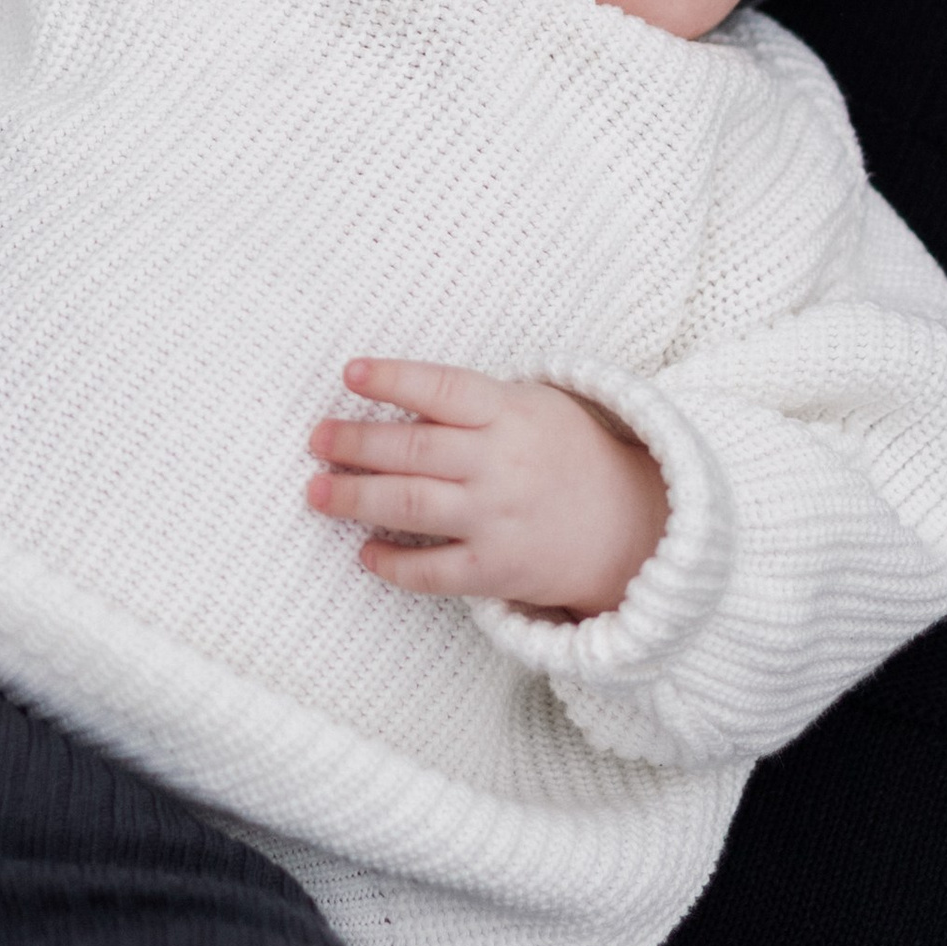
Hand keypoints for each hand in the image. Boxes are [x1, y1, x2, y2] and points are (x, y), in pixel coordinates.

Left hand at [307, 359, 666, 618]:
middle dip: (354, 444)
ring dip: (355, 499)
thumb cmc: (569, 455)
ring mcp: (497, 519)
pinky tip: (365, 553)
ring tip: (316, 492)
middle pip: (413, 451)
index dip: (394, 380)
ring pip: (411, 507)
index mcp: (511, 414)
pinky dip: (393, 564)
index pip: (443, 390)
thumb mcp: (536, 406)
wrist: (629, 527)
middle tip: (317, 440)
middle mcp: (501, 465)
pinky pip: (432, 571)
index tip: (351, 374)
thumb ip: (476, 401)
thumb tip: (396, 394)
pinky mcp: (496, 570)